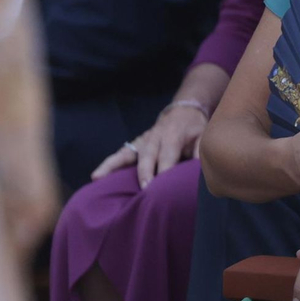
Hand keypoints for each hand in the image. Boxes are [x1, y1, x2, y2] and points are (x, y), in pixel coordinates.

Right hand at [91, 103, 206, 186]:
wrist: (182, 110)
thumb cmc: (194, 128)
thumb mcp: (202, 137)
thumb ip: (201, 153)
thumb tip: (203, 171)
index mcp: (172, 136)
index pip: (168, 156)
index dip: (165, 171)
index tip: (162, 187)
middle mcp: (154, 138)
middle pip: (147, 158)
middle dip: (145, 173)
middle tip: (144, 190)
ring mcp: (142, 141)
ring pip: (127, 155)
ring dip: (115, 168)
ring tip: (100, 179)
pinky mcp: (136, 144)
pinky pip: (120, 154)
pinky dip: (109, 164)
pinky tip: (96, 176)